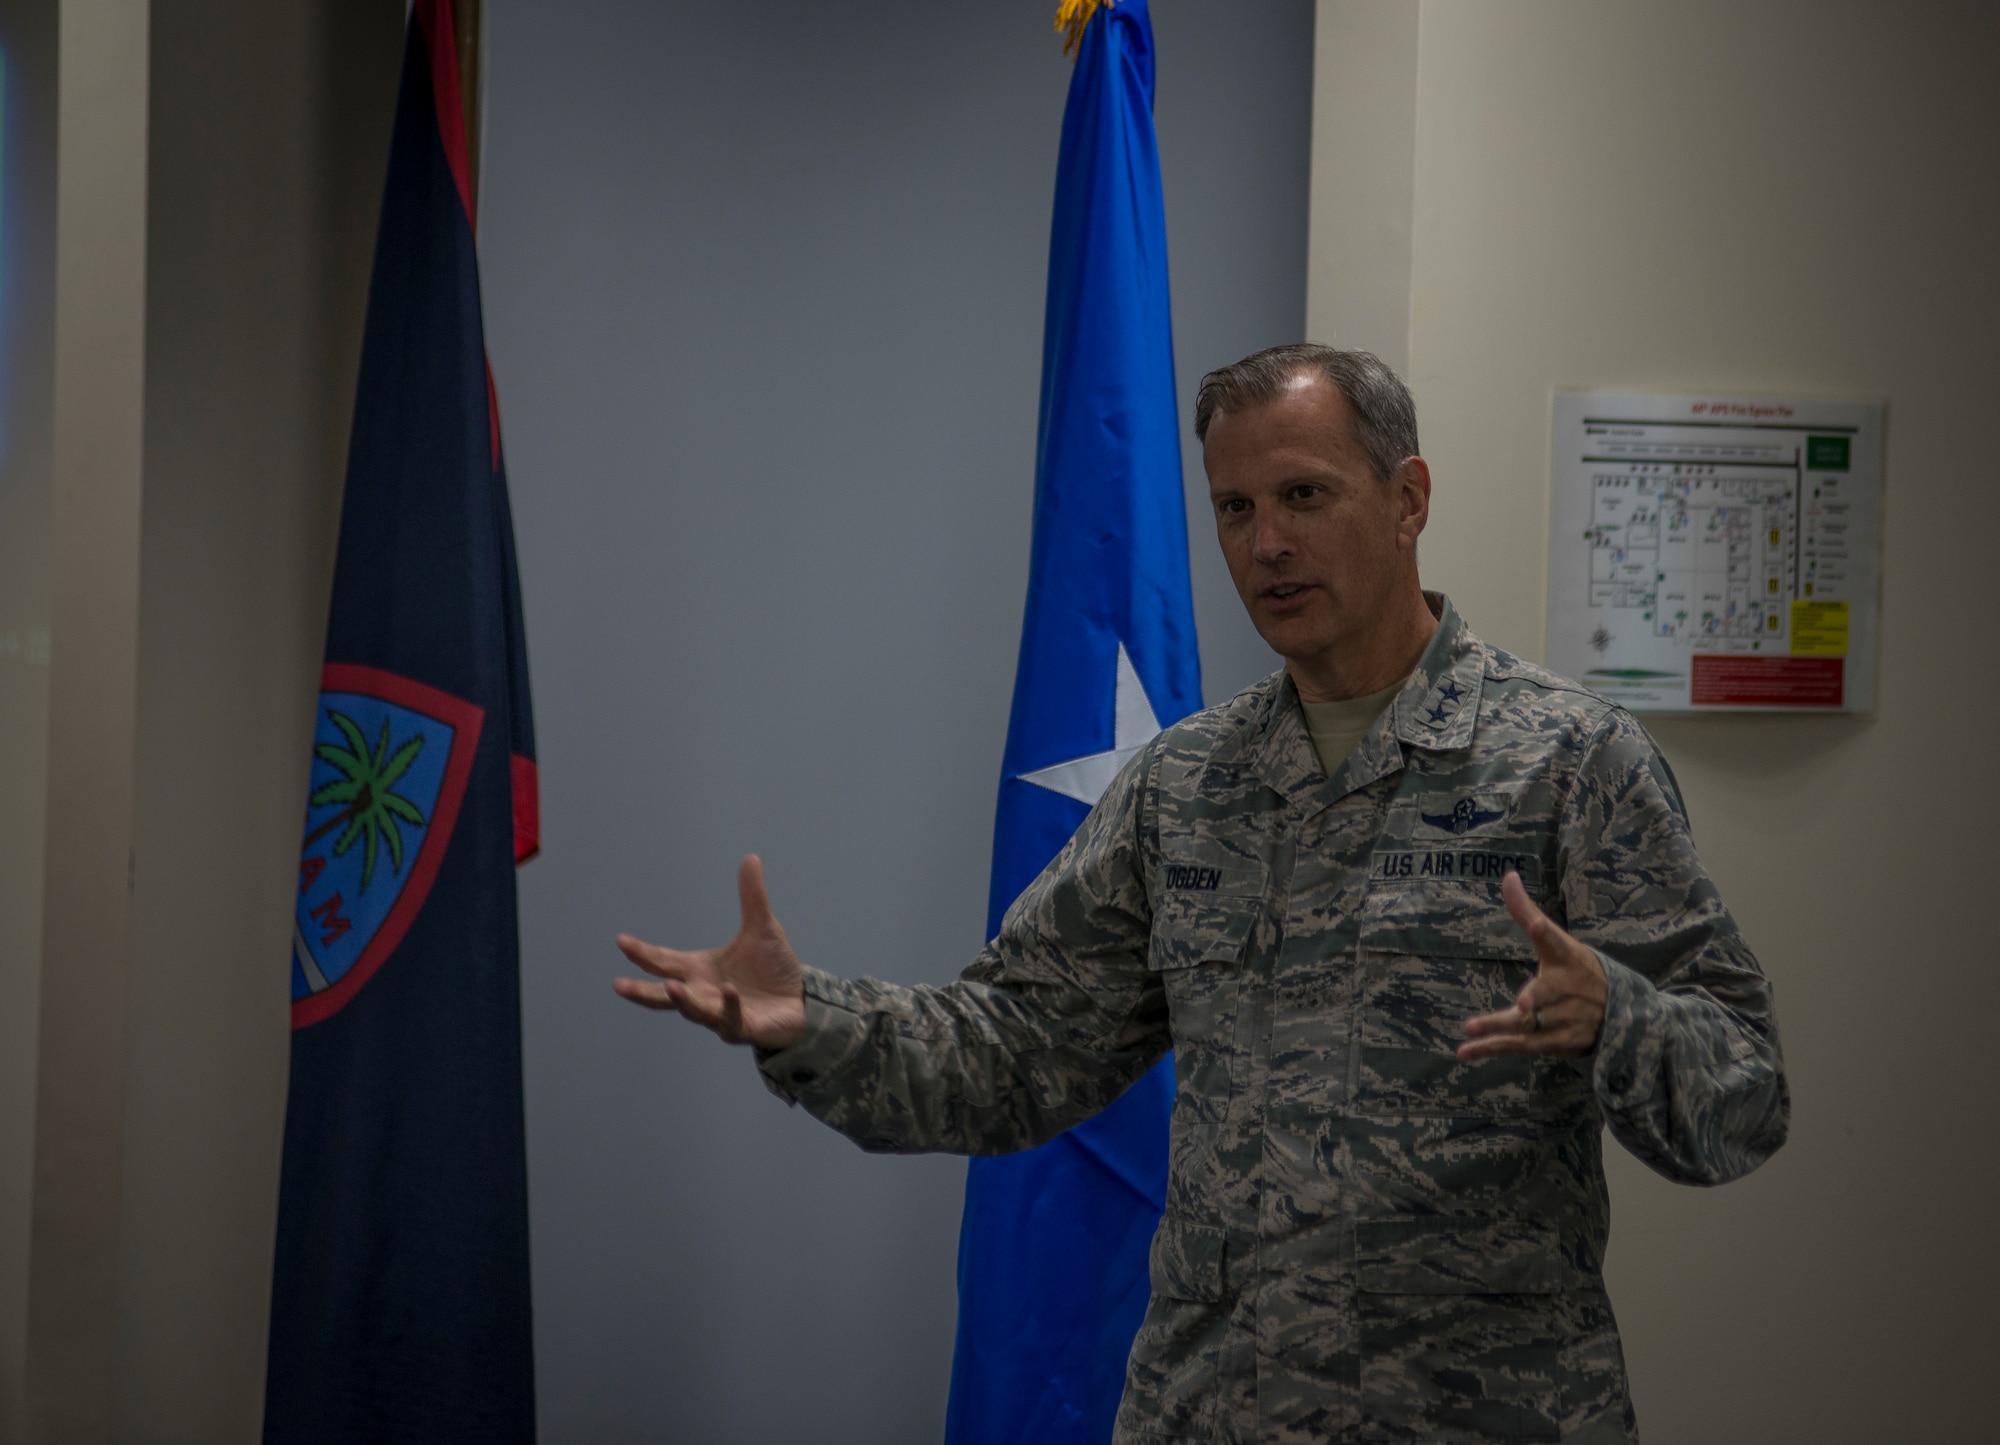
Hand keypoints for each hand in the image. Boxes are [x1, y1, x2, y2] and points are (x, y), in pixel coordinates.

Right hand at [613, 854, 807, 1048]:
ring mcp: (719, 1014)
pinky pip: (729, 1019)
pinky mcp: (740, 1027)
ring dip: (683, 1000)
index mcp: (700, 968)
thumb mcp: (762, 928)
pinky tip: (729, 991)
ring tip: (672, 986)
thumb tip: (750, 858)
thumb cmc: (773, 969)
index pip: (665, 961)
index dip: (643, 952)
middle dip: (642, 991)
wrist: (801, 1001)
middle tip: (619, 985)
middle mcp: (704, 992)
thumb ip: (752, 897)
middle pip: (665, 995)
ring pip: (694, 1010)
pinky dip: (728, 1006)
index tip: (621, 940)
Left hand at [1458, 870, 1606, 1059]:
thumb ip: (1526, 910)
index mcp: (1567, 958)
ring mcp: (1563, 1019)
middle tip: (1524, 1004)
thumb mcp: (1556, 940)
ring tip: (1471, 1029)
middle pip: (1548, 992)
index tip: (1535, 923)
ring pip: (1529, 1025)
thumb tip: (1508, 875)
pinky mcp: (1555, 1043)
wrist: (1620, 1014)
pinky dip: (1494, 1048)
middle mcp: (1567, 989)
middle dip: (1538, 998)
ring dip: (1500, 1028)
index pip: (1555, 940)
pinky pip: (1521, 1046)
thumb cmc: (1577, 968)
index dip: (1544, 931)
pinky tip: (1467, 1051)